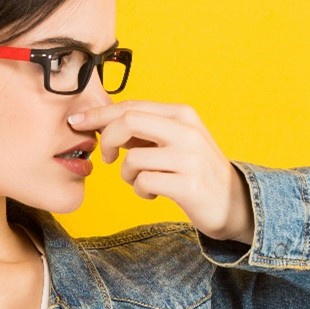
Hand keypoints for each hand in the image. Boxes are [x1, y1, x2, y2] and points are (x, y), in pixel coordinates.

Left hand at [67, 100, 255, 243]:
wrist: (233, 203)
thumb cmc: (194, 170)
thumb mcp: (173, 141)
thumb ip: (143, 130)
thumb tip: (100, 120)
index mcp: (182, 114)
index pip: (131, 106)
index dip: (99, 114)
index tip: (76, 123)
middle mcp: (187, 131)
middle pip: (128, 121)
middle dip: (106, 139)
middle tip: (104, 157)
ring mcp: (189, 158)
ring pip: (132, 159)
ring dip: (127, 175)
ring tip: (141, 181)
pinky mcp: (188, 185)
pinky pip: (143, 183)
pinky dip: (140, 191)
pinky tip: (152, 193)